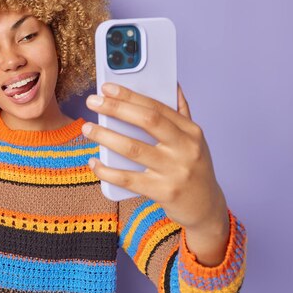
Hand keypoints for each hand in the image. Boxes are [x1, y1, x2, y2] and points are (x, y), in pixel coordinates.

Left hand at [82, 82, 228, 233]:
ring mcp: (175, 171)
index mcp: (191, 131)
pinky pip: (128, 179)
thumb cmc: (194, 169)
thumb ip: (181, 113)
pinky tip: (94, 162)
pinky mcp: (163, 192)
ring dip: (105, 136)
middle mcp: (186, 149)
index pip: (157, 106)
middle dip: (116, 108)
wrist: (206, 208)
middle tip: (92, 102)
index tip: (108, 87)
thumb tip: (171, 84)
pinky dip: (107, 171)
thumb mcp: (194, 141)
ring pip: (133, 149)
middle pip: (147, 121)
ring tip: (87, 128)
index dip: (130, 95)